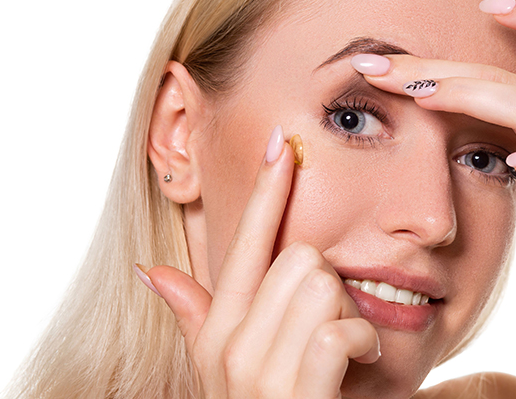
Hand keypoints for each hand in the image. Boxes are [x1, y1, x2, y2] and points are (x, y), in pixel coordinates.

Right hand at [135, 126, 379, 397]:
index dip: (266, 191)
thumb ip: (193, 316)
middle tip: (327, 329)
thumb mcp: (222, 368)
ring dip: (348, 316)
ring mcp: (258, 372)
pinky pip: (341, 326)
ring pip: (322, 283)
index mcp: (218, 329)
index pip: (243, 241)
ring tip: (340, 351)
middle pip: (300, 257)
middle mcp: (231, 344)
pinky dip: (363, 343)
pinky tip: (357, 365)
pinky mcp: (296, 392)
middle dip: (327, 288)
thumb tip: (152, 270)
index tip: (282, 142)